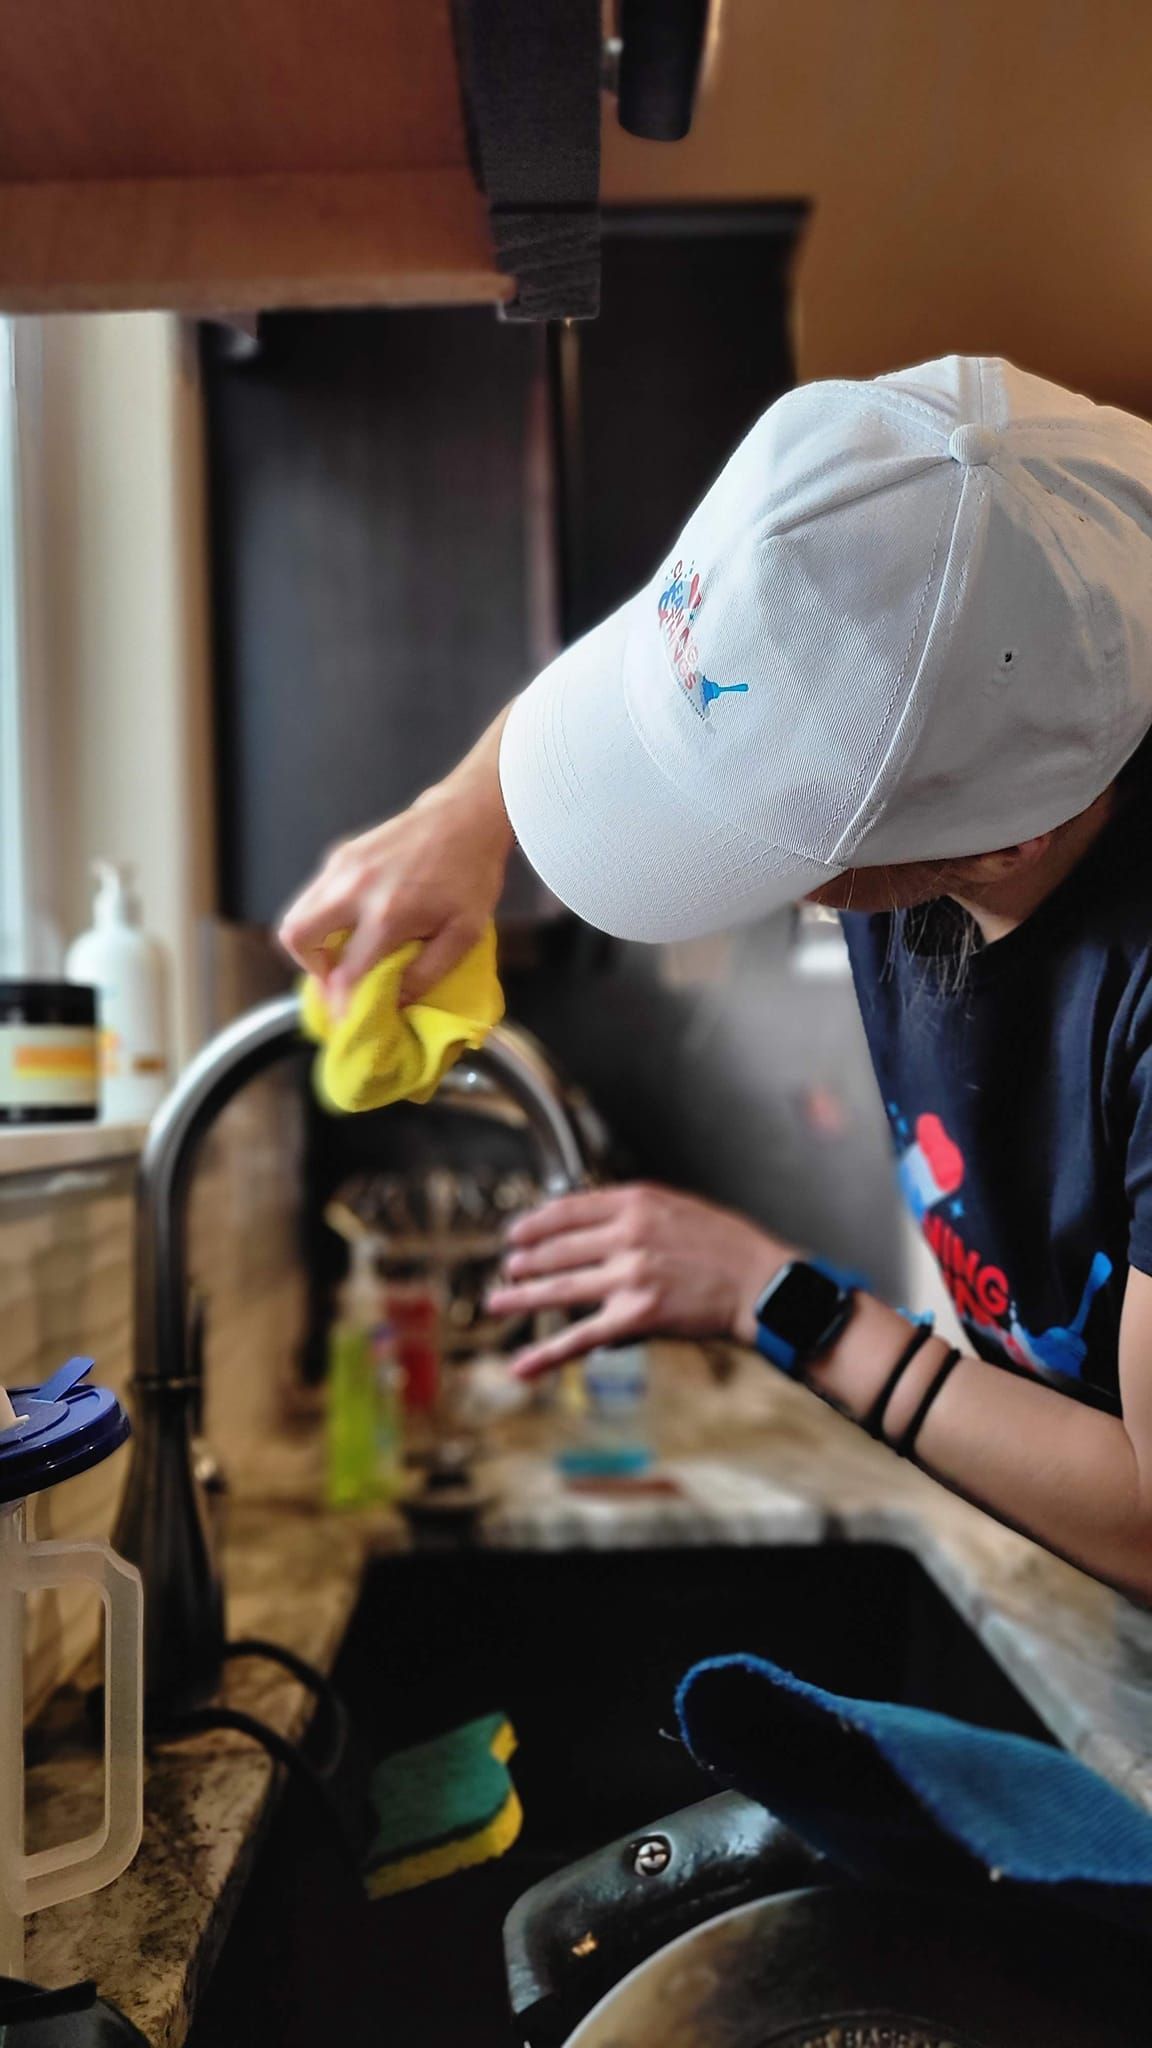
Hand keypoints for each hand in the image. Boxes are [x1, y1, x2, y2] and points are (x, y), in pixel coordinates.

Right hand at [278, 712, 513, 1007]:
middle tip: (338, 980)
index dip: (341, 1005)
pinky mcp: (341, 854)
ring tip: (344, 956)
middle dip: (311, 969)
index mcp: (387, 914)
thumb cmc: (471, 875)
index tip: (346, 1021)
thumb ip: (426, 973)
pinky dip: (322, 918)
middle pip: (295, 938)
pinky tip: (353, 925)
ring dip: (311, 944)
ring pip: (296, 915)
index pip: (345, 974)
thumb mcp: (464, 934)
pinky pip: (314, 895)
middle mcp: (354, 889)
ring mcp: (342, 867)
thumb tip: (394, 1002)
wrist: (466, 815)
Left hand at [487, 1183, 796, 1377]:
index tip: (517, 1231)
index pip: (567, 1209)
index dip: (534, 1222)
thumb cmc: (726, 1247)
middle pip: (557, 1249)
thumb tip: (591, 1223)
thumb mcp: (676, 1208)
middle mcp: (628, 1236)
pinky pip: (581, 1337)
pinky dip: (547, 1354)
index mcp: (636, 1203)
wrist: (760, 1284)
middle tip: (509, 1267)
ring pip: (560, 1289)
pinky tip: (522, 1365)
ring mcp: (628, 1277)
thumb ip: (633, 1212)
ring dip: (522, 1297)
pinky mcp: (635, 1318)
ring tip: (499, 1300)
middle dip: (526, 1260)